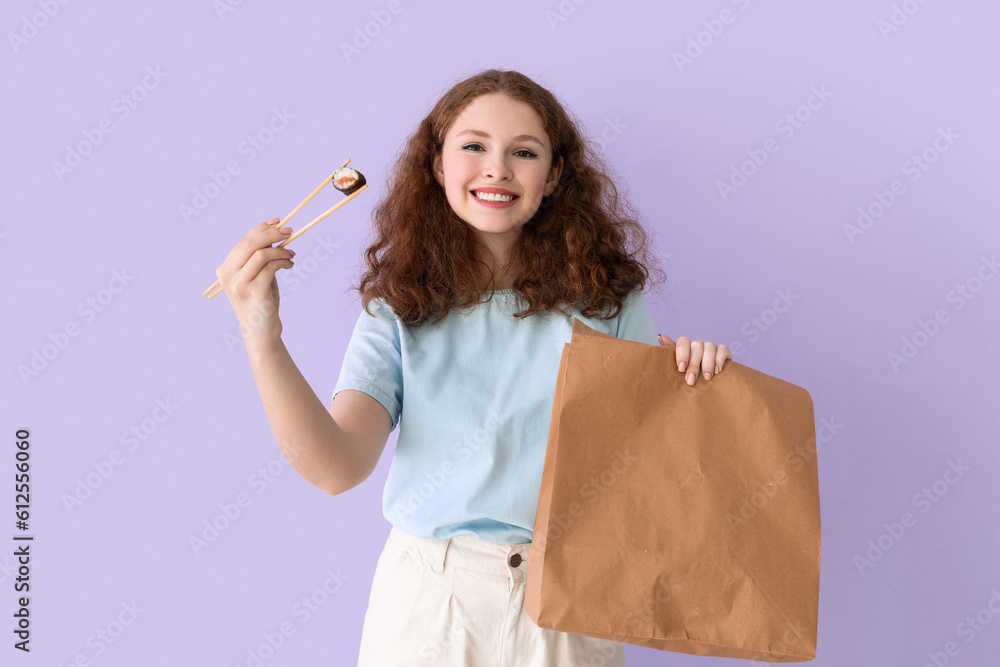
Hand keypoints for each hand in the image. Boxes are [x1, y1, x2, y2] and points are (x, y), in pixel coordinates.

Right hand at [215, 218, 296, 349]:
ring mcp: (239, 284)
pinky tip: (290, 264)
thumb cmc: (260, 302)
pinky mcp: (253, 292)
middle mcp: (228, 275)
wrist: (261, 331)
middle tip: (290, 232)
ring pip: (261, 254)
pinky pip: (270, 267)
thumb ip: (260, 258)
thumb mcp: (257, 276)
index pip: (244, 241)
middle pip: (250, 243)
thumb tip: (276, 234)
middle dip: (272, 234)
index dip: (261, 228)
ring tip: (291, 255)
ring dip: (281, 250)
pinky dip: (283, 261)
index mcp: (225, 269)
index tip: (278, 222)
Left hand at [657, 334, 731, 385]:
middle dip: (693, 364)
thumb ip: (670, 353)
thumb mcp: (679, 368)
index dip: (682, 354)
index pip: (683, 341)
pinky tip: (717, 371)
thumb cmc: (690, 377)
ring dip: (707, 363)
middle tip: (691, 380)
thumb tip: (660, 336)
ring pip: (709, 346)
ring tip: (706, 377)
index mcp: (685, 347)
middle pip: (696, 346)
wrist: (710, 386)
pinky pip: (722, 349)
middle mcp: (697, 345)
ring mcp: (711, 347)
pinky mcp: (723, 351)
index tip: (681, 369)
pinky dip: (719, 360)